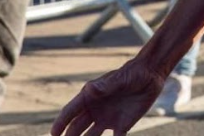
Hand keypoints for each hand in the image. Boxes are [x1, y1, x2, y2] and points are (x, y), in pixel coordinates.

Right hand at [51, 61, 165, 135]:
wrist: (150, 75)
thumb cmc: (132, 73)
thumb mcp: (119, 79)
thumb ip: (105, 86)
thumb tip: (89, 89)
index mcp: (90, 97)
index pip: (71, 112)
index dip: (61, 123)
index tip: (53, 134)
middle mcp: (95, 110)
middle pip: (76, 128)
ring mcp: (106, 119)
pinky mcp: (121, 126)